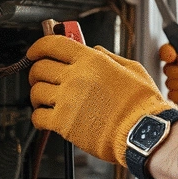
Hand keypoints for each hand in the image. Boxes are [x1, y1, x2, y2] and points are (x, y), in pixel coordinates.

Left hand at [27, 35, 172, 166]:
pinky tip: (47, 116)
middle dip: (37, 71)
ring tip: (46, 99)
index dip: (38, 47)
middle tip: (42, 77)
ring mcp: (67, 101)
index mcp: (92, 61)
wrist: (143, 133)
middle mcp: (76, 77)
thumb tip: (95, 50)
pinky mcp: (63, 124)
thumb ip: (110, 58)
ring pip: (36, 91)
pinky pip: (37, 117)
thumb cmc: (142, 105)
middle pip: (40, 68)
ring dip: (38, 94)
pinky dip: (38, 116)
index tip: (34, 52)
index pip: (52, 45)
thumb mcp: (133, 70)